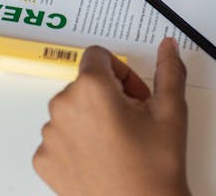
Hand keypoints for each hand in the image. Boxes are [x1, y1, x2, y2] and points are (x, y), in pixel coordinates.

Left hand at [34, 38, 189, 195]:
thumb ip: (169, 70)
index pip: (98, 56)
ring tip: (119, 144)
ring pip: (72, 110)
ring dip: (93, 118)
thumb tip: (168, 47)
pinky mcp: (45, 161)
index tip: (134, 94)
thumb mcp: (171, 111)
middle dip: (110, 95)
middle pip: (85, 84)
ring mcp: (50, 137)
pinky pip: (60, 138)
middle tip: (134, 122)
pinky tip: (102, 158)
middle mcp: (63, 108)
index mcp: (91, 89)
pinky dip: (78, 142)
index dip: (122, 72)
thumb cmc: (155, 169)